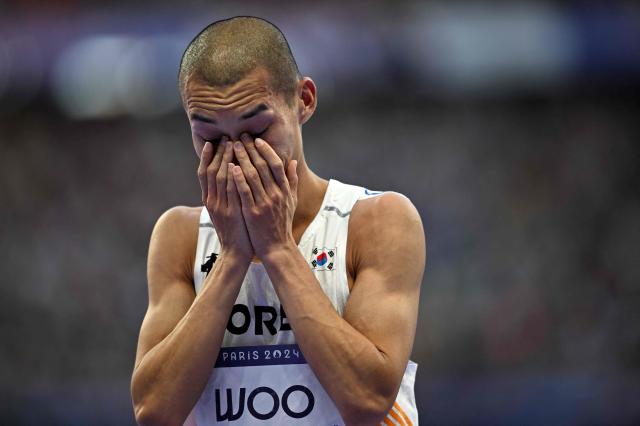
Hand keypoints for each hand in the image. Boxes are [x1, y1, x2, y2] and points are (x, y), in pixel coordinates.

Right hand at [197, 136, 253, 260]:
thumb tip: (229, 178)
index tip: (213, 142)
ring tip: (233, 144)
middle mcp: (212, 201)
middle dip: (218, 153)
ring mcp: (221, 207)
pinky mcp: (231, 213)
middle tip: (226, 137)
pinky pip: (231, 191)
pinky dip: (232, 177)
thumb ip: (225, 195)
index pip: (205, 174)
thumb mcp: (226, 212)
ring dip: (226, 159)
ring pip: (220, 178)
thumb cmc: (235, 231)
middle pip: (212, 171)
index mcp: (210, 200)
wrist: (236, 253)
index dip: (207, 157)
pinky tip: (236, 165)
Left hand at [230, 134, 297, 257]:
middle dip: (251, 150)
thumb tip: (293, 162)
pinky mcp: (253, 212)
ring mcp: (264, 203)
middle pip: (263, 166)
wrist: (277, 247)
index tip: (257, 140)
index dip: (266, 150)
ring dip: (242, 159)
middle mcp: (276, 194)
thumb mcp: (291, 201)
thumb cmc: (282, 223)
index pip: (276, 164)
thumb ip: (292, 181)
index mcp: (285, 190)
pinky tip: (231, 167)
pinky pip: (245, 192)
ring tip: (233, 147)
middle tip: (241, 137)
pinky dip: (238, 178)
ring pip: (252, 175)